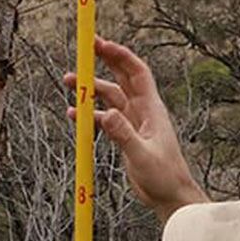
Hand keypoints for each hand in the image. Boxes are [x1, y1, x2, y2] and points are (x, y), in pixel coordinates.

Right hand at [64, 36, 206, 223]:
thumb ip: (124, 135)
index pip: (136, 72)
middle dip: (104, 61)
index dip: (119, 55)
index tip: (100, 44)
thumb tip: (106, 114)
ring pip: (110, 97)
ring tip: (68, 82)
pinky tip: (75, 115)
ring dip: (91, 88)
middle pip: (122, 77)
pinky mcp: (126, 135)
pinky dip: (90, 113)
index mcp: (151, 108)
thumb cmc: (165, 177)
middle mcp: (143, 110)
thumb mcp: (142, 156)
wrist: (171, 196)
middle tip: (84, 49)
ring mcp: (134, 122)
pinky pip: (105, 117)